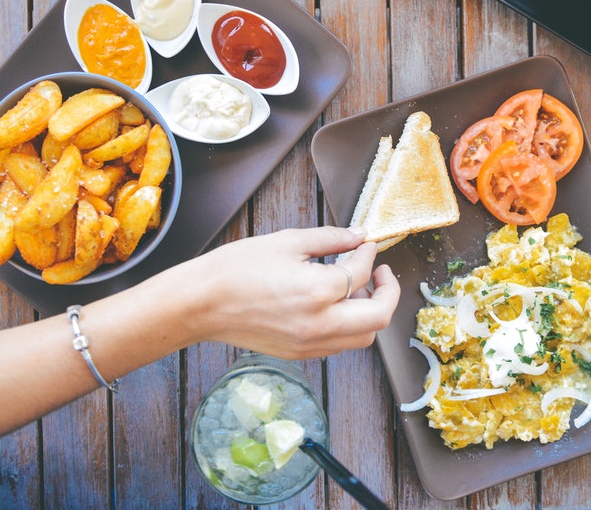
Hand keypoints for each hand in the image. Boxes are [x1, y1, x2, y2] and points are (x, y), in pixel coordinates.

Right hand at [189, 226, 400, 358]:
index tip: (365, 244)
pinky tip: (335, 305)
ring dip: (370, 312)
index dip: (368, 254)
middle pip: (378, 317)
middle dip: (388, 291)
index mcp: (317, 291)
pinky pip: (339, 345)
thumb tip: (358, 236)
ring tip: (358, 289)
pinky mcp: (299, 354)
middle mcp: (319, 324)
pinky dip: (349, 326)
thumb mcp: (287, 242)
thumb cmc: (236, 269)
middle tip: (381, 273)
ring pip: (363, 337)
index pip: (360, 273)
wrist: (202, 303)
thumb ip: (330, 239)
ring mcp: (310, 345)